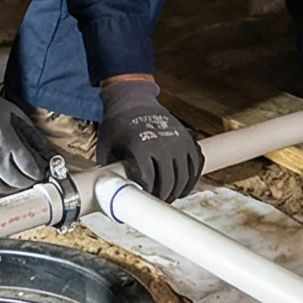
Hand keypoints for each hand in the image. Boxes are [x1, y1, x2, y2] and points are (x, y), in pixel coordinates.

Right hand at [0, 73, 58, 196]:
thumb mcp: (10, 112)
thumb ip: (30, 133)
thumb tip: (46, 151)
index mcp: (6, 144)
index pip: (30, 169)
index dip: (37, 172)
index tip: (38, 171)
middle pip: (17, 182)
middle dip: (27, 181)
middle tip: (28, 177)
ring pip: (1, 190)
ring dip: (10, 187)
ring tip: (13, 180)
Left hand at [98, 78, 202, 202]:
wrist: (134, 99)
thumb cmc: (118, 123)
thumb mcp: (106, 145)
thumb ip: (110, 168)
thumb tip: (108, 191)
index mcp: (141, 146)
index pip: (148, 179)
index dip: (147, 194)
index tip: (143, 201)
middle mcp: (163, 144)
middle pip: (169, 181)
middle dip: (164, 196)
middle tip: (158, 203)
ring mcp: (178, 141)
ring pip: (184, 175)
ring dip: (178, 190)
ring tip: (170, 197)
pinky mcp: (187, 139)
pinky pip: (196, 164)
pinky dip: (192, 178)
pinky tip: (184, 187)